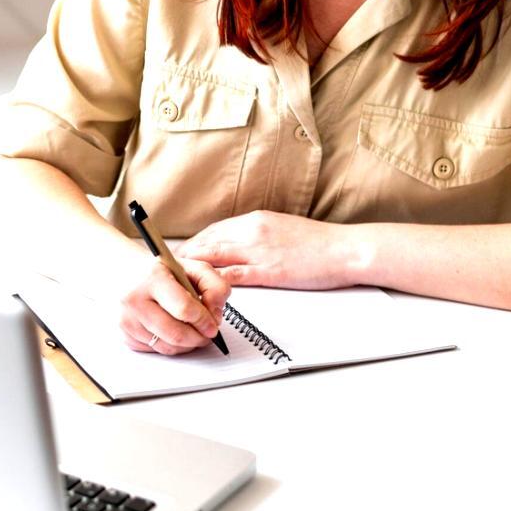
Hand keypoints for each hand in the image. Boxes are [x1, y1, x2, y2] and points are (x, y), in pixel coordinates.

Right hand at [118, 258, 230, 355]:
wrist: (130, 272)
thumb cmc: (165, 272)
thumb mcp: (194, 268)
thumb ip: (214, 286)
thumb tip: (215, 315)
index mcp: (154, 278)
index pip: (184, 309)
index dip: (204, 321)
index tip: (213, 325)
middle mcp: (135, 299)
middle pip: (176, 334)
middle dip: (199, 338)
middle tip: (207, 334)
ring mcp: (128, 319)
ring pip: (168, 347)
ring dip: (187, 345)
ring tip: (193, 331)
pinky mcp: (126, 334)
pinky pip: (156, 351)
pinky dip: (171, 346)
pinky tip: (174, 330)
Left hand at [176, 210, 353, 288]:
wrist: (344, 249)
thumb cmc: (319, 243)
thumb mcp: (282, 229)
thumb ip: (259, 235)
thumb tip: (241, 243)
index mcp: (255, 220)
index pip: (214, 229)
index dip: (195, 241)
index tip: (180, 251)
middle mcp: (252, 231)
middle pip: (207, 240)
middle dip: (185, 253)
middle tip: (166, 266)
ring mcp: (258, 250)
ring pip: (213, 255)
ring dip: (191, 267)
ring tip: (174, 279)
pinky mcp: (268, 271)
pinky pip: (232, 275)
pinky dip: (212, 282)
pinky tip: (200, 290)